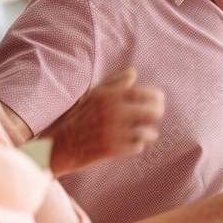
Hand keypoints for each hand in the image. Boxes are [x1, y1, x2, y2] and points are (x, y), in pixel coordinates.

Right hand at [45, 68, 164, 176]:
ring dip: (148, 134)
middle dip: (157, 113)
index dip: (156, 96)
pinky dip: (136, 146)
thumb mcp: (94, 94)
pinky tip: (131, 144)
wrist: (63, 144)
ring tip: (146, 133)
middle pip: (152, 112)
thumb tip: (133, 72)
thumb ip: (115, 83)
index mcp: (109, 96)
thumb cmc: (81, 116)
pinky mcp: (112, 149)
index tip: (159, 99)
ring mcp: (113, 131)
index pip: (143, 93)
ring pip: (147, 133)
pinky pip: (137, 147)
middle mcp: (113, 111)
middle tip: (155, 115)